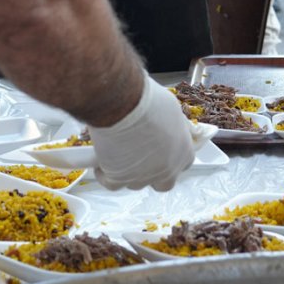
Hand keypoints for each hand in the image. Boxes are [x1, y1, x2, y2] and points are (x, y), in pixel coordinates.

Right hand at [88, 76, 195, 190]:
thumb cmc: (147, 100)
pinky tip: (100, 162)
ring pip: (136, 182)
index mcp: (183, 152)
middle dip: (152, 173)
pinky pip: (111, 183)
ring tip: (117, 153)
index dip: (169, 157)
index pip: (183, 163)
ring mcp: (143, 177)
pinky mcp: (120, 179)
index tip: (160, 149)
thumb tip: (165, 125)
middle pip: (162, 182)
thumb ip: (171, 125)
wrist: (122, 104)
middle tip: (139, 157)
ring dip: (128, 171)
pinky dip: (104, 174)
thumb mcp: (170, 108)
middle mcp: (167, 169)